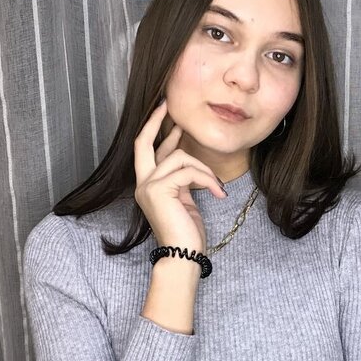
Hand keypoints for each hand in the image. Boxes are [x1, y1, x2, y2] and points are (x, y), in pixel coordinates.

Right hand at [134, 100, 225, 252]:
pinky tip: (218, 193)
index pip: (147, 150)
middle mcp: (142, 184)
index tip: (167, 113)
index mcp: (147, 185)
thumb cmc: (186, 232)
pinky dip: (207, 179)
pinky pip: (189, 171)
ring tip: (217, 186)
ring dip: (204, 169)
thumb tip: (189, 159)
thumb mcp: (184, 199)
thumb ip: (181, 179)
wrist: (183, 255)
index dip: (155, 129)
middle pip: (142, 143)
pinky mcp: (159, 190)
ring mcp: (147, 186)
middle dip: (156, 122)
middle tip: (168, 105)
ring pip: (179, 158)